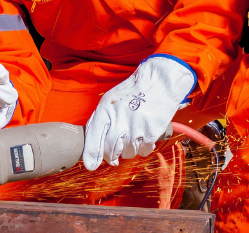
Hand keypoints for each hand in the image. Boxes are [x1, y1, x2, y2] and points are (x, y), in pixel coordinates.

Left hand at [82, 55, 195, 169]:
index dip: (91, 153)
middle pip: (111, 149)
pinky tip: (143, 137)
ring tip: (132, 136)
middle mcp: (119, 117)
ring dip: (129, 150)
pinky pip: (144, 151)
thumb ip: (101, 120)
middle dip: (112, 156)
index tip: (90, 165)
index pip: (94, 135)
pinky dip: (143, 148)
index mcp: (106, 108)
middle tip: (114, 156)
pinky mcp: (152, 131)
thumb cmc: (131, 93)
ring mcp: (136, 125)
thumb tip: (94, 145)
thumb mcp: (110, 100)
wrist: (158, 83)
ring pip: (128, 152)